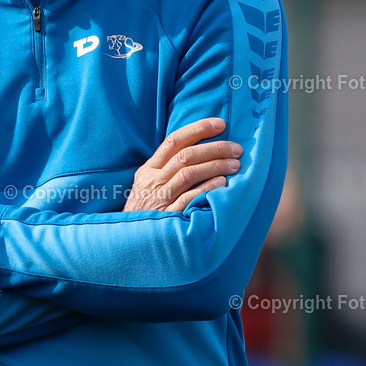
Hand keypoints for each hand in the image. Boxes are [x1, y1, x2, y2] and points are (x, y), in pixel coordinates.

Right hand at [124, 118, 241, 212]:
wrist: (128, 243)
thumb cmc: (145, 212)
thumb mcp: (147, 186)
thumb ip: (166, 170)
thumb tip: (199, 151)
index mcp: (148, 169)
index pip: (174, 140)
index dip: (198, 129)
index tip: (220, 123)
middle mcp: (153, 180)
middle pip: (185, 155)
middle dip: (214, 148)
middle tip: (237, 149)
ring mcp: (159, 198)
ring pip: (188, 173)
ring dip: (215, 166)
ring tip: (236, 165)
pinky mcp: (168, 216)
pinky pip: (189, 198)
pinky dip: (207, 188)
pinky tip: (222, 184)